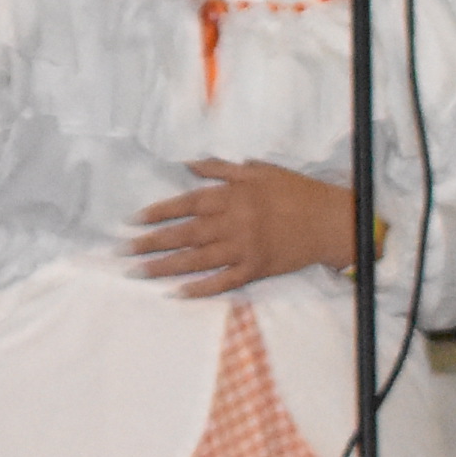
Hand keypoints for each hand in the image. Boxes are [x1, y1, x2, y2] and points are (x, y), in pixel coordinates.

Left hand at [127, 159, 353, 296]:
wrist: (333, 221)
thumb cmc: (296, 192)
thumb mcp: (260, 170)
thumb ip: (222, 169)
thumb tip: (188, 164)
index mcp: (234, 196)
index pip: (187, 204)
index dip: (159, 212)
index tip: (133, 220)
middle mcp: (235, 222)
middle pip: (186, 234)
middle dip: (151, 242)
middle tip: (122, 251)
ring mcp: (245, 248)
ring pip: (198, 260)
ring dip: (166, 267)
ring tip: (139, 273)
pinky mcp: (257, 269)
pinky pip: (224, 281)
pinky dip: (201, 287)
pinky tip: (177, 292)